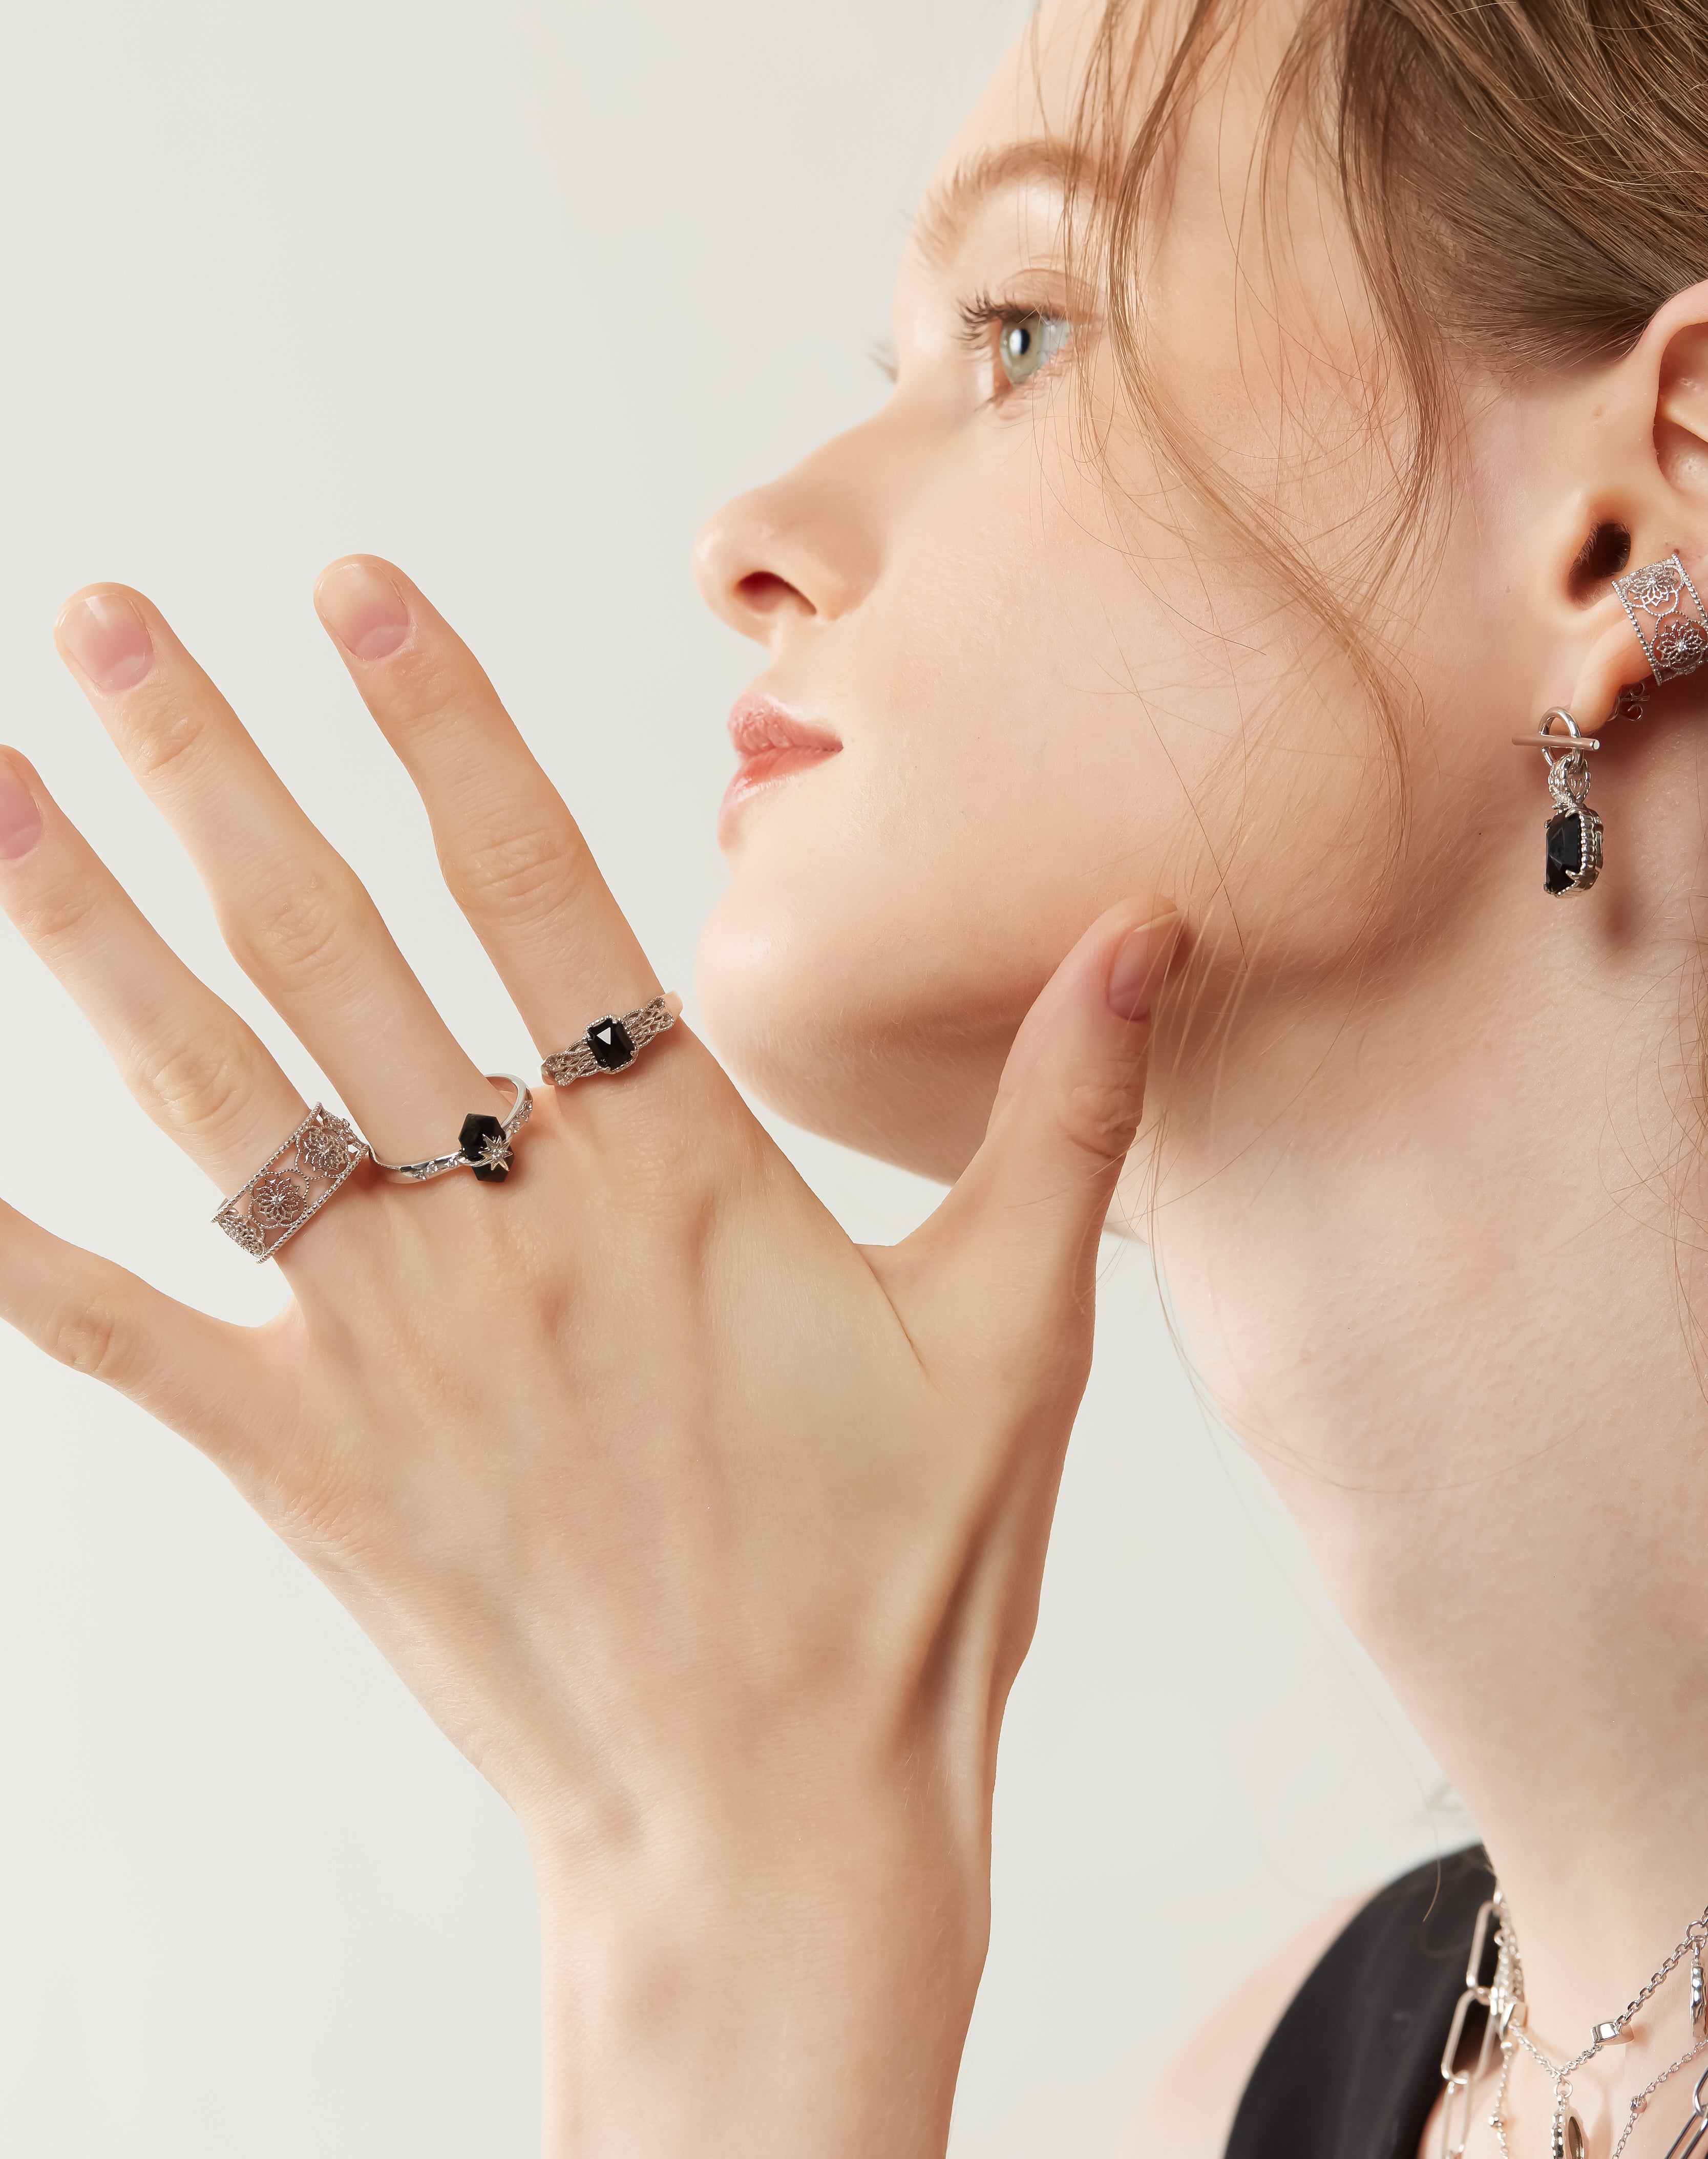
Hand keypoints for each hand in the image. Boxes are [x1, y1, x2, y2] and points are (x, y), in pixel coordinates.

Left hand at [0, 558, 1174, 2157]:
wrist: (771, 1827)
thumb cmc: (905, 1576)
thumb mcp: (1017, 1331)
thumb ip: (1065, 1109)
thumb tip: (1149, 924)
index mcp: (676, 1179)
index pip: (534, 885)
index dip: (441, 722)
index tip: (351, 586)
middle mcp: (511, 1234)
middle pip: (331, 951)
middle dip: (210, 771)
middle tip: (105, 617)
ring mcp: (393, 1349)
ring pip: (215, 1098)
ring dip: (88, 936)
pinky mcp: (312, 1467)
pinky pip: (130, 1342)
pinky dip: (18, 1256)